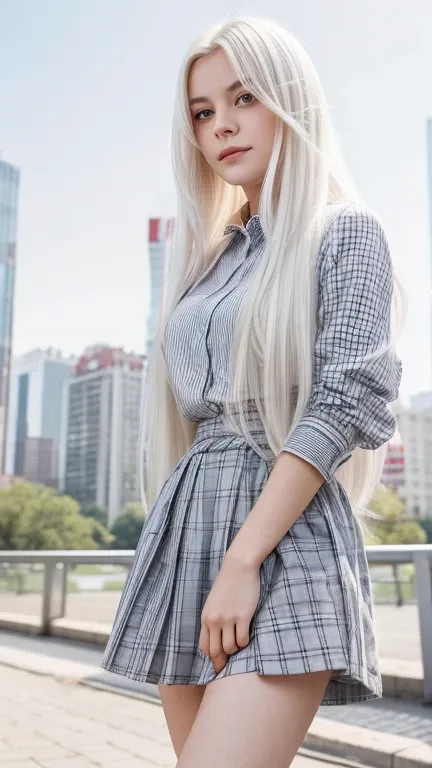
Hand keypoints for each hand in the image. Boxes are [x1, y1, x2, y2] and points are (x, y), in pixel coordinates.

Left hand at [198, 556, 260, 673]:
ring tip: (239, 643)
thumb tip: (216, 639)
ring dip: (235, 650)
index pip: (204, 647)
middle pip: (215, 651)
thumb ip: (212, 620)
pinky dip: (244, 643)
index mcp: (205, 617)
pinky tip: (246, 635)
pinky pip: (242, 640)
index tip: (217, 664)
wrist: (238, 567)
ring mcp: (228, 619)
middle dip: (222, 661)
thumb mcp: (213, 602)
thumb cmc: (227, 584)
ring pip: (230, 648)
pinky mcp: (243, 616)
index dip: (211, 658)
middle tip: (228, 665)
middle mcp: (214, 620)